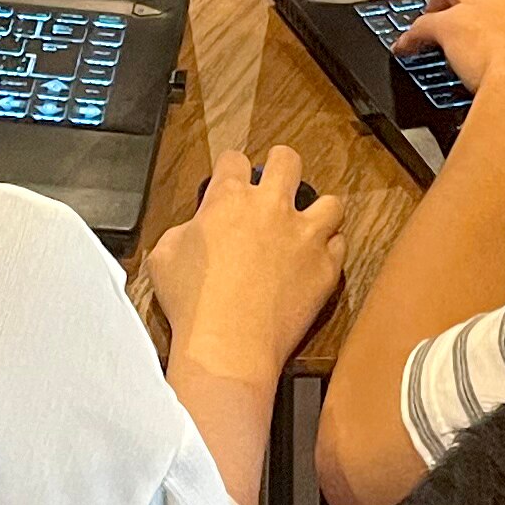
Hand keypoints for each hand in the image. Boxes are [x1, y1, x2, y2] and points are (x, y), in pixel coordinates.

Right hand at [148, 145, 347, 379]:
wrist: (228, 345)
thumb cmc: (194, 305)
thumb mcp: (164, 255)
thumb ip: (185, 230)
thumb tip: (198, 230)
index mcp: (229, 199)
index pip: (234, 159)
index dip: (230, 167)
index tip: (231, 177)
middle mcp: (271, 207)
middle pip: (288, 160)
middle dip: (281, 164)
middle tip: (276, 179)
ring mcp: (305, 236)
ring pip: (330, 202)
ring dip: (318, 209)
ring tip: (307, 223)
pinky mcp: (326, 267)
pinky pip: (340, 245)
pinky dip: (329, 249)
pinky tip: (316, 259)